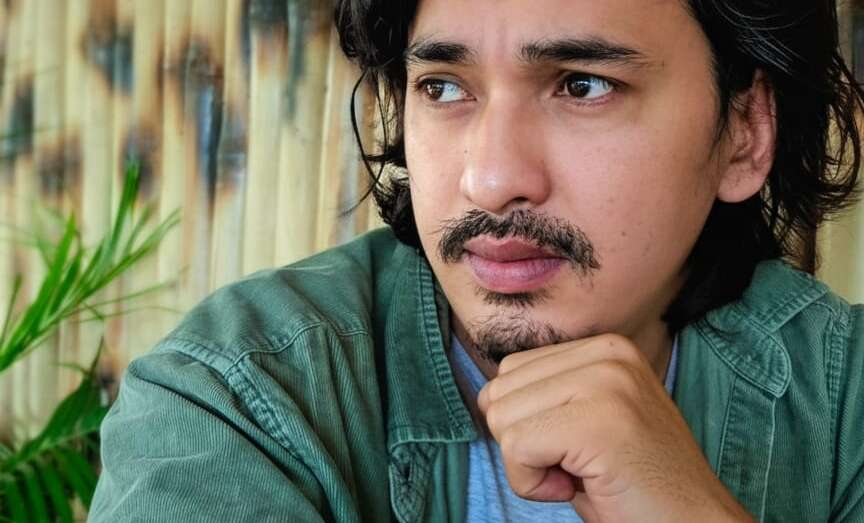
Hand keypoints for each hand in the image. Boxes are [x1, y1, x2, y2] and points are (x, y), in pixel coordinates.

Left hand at [476, 334, 754, 522]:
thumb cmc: (631, 484)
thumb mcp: (587, 418)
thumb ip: (546, 393)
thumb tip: (486, 395)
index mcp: (605, 347)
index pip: (510, 371)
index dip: (527, 423)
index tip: (577, 447)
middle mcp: (608, 353)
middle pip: (500, 392)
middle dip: (523, 442)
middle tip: (580, 464)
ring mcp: (606, 383)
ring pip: (503, 419)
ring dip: (529, 464)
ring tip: (583, 472)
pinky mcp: (599, 422)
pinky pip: (516, 450)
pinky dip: (533, 484)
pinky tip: (579, 486)